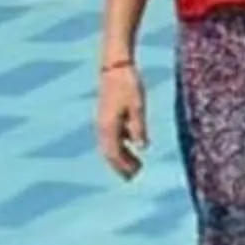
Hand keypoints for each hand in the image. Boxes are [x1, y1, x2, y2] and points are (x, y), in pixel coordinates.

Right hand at [96, 65, 146, 179]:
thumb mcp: (138, 106)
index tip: (132, 176)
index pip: (113, 153)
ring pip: (111, 145)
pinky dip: (122, 145)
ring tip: (137, 166)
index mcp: (108, 126)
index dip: (122, 166)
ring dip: (122, 157)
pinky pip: (113, 136)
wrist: (115, 67)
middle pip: (110, 153)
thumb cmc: (128, 85)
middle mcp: (103, 126)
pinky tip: (134, 147)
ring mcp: (103, 121)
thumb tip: (141, 147)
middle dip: (121, 166)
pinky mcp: (107, 115)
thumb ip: (138, 127)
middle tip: (134, 177)